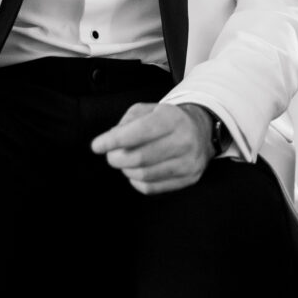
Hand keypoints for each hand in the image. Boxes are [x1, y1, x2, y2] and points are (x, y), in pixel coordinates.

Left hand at [90, 102, 213, 194]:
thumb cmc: (166, 119)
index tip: (96, 146)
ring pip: (145, 175)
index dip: (114, 140)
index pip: (139, 131)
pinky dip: (136, 182)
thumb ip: (127, 122)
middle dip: (116, 158)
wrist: (201, 130)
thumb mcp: (148, 109)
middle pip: (140, 157)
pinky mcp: (189, 179)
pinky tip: (135, 172)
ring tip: (124, 162)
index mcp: (172, 118)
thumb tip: (110, 140)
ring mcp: (188, 162)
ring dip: (126, 170)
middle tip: (110, 155)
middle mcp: (183, 140)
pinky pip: (153, 188)